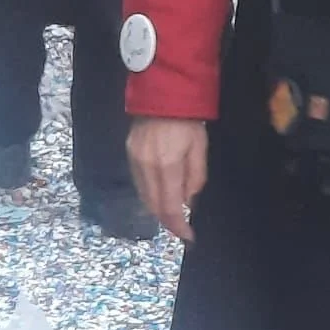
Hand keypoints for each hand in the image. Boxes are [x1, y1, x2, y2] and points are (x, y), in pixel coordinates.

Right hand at [128, 117, 207, 245]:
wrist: (163, 93)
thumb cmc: (189, 121)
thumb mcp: (200, 148)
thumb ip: (195, 177)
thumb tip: (189, 202)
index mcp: (166, 166)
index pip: (169, 207)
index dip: (178, 226)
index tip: (188, 237)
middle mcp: (145, 167)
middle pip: (153, 205)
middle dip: (167, 221)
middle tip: (182, 229)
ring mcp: (134, 160)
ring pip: (143, 196)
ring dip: (157, 209)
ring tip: (173, 216)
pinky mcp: (128, 154)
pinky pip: (138, 183)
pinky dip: (149, 195)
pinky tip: (160, 196)